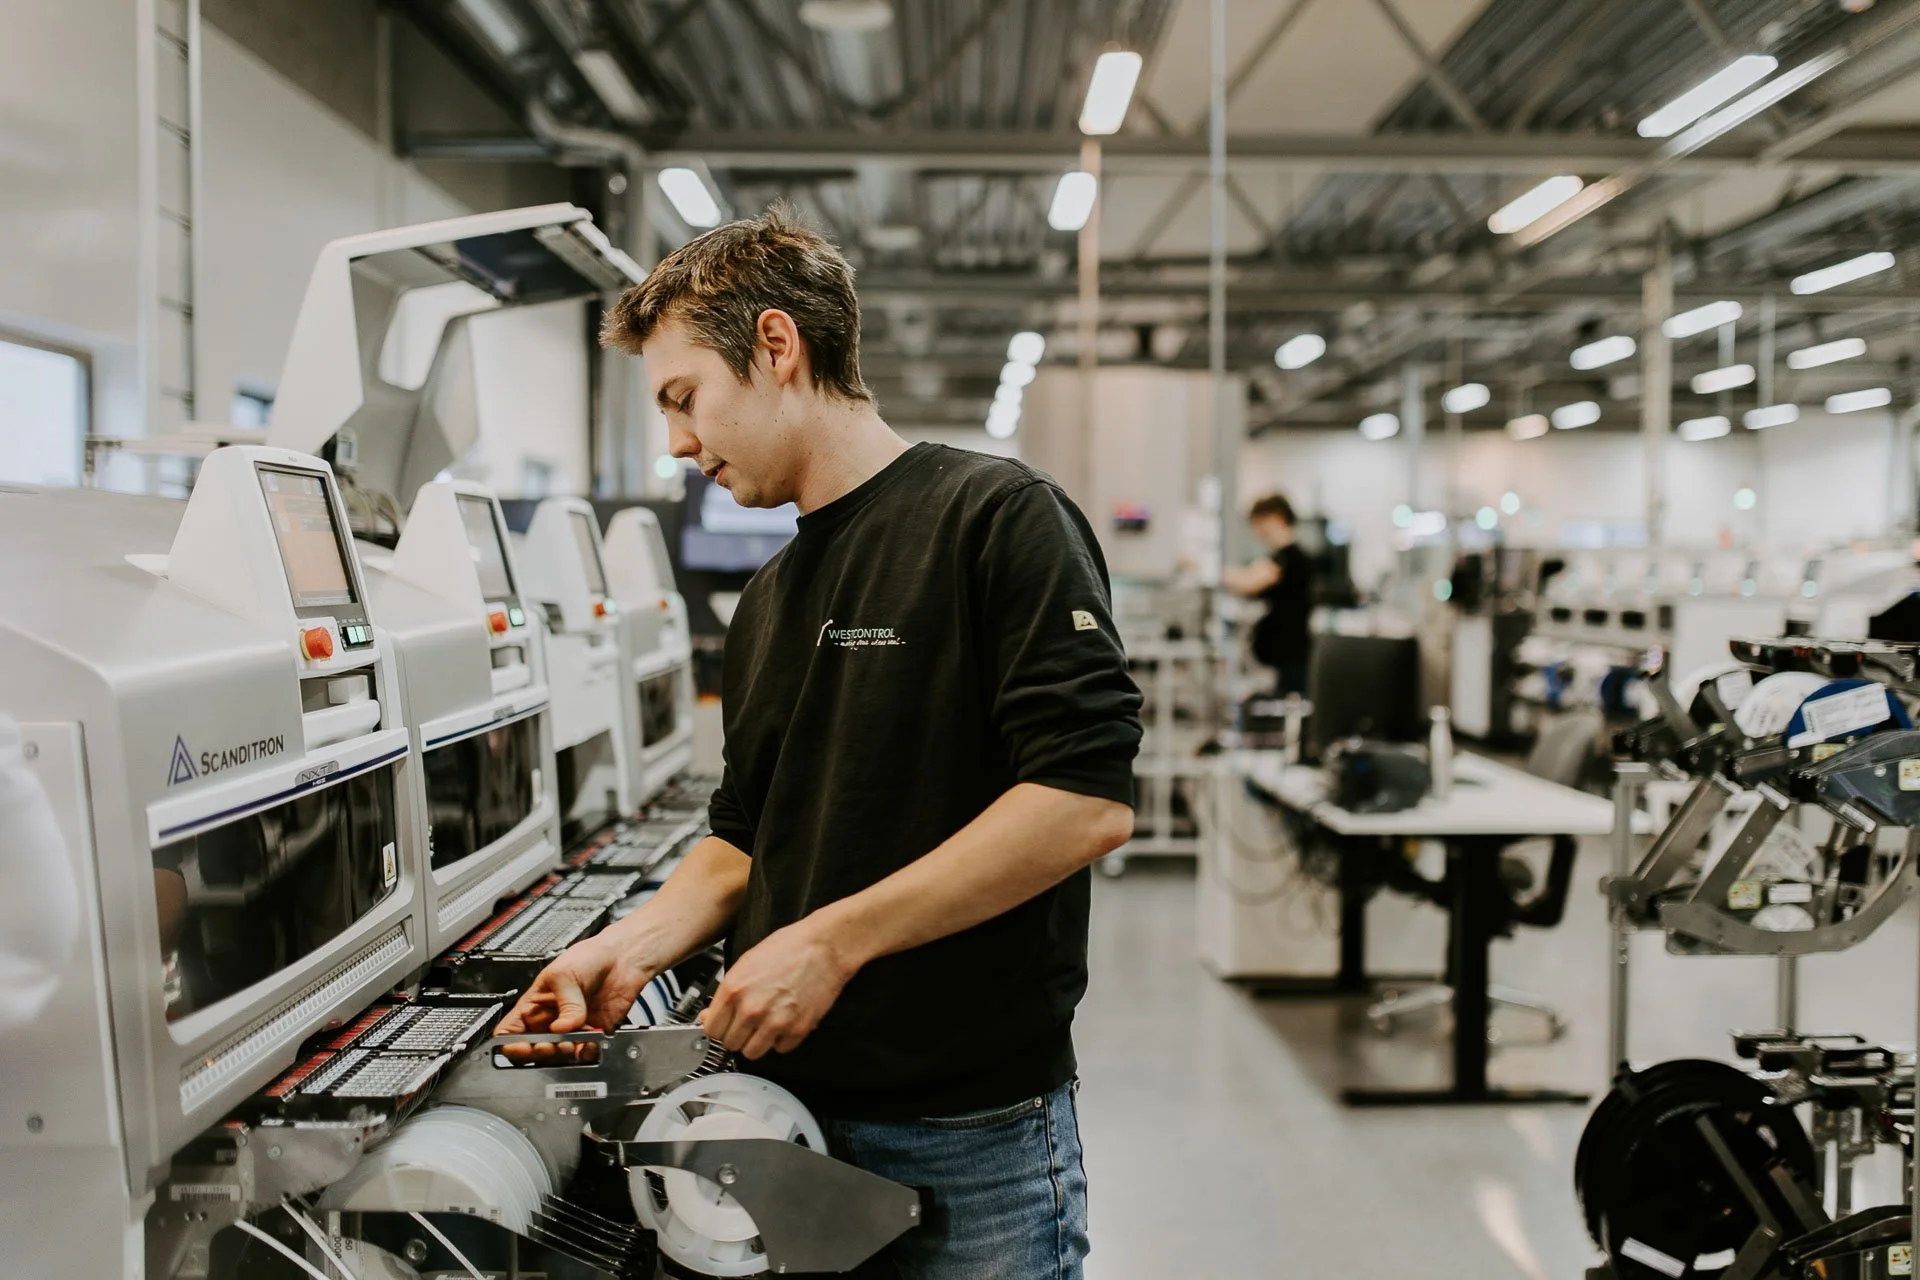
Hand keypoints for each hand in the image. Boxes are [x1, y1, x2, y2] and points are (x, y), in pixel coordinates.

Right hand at [495, 934, 656, 1063]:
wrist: (622, 958)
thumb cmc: (588, 958)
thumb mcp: (565, 974)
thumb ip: (564, 1004)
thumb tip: (561, 1028)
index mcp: (534, 1006)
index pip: (511, 1032)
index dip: (511, 1044)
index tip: (523, 1046)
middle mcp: (551, 1022)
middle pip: (534, 1050)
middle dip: (539, 1052)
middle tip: (550, 1045)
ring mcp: (572, 1030)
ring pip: (559, 1057)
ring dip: (563, 1055)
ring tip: (572, 1042)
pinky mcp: (594, 1035)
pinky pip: (585, 1054)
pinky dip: (586, 1053)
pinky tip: (589, 1042)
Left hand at [701, 917, 856, 1060]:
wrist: (825, 946)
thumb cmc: (790, 947)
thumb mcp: (747, 962)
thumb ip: (727, 992)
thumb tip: (712, 1014)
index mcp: (734, 989)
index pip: (711, 1029)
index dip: (719, 1026)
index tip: (725, 1024)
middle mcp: (752, 1008)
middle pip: (730, 1044)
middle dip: (737, 1035)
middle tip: (747, 1023)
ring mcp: (775, 1022)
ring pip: (752, 1053)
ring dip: (756, 1042)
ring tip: (765, 1025)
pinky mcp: (797, 1030)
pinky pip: (780, 1049)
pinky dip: (781, 1040)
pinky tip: (784, 1022)